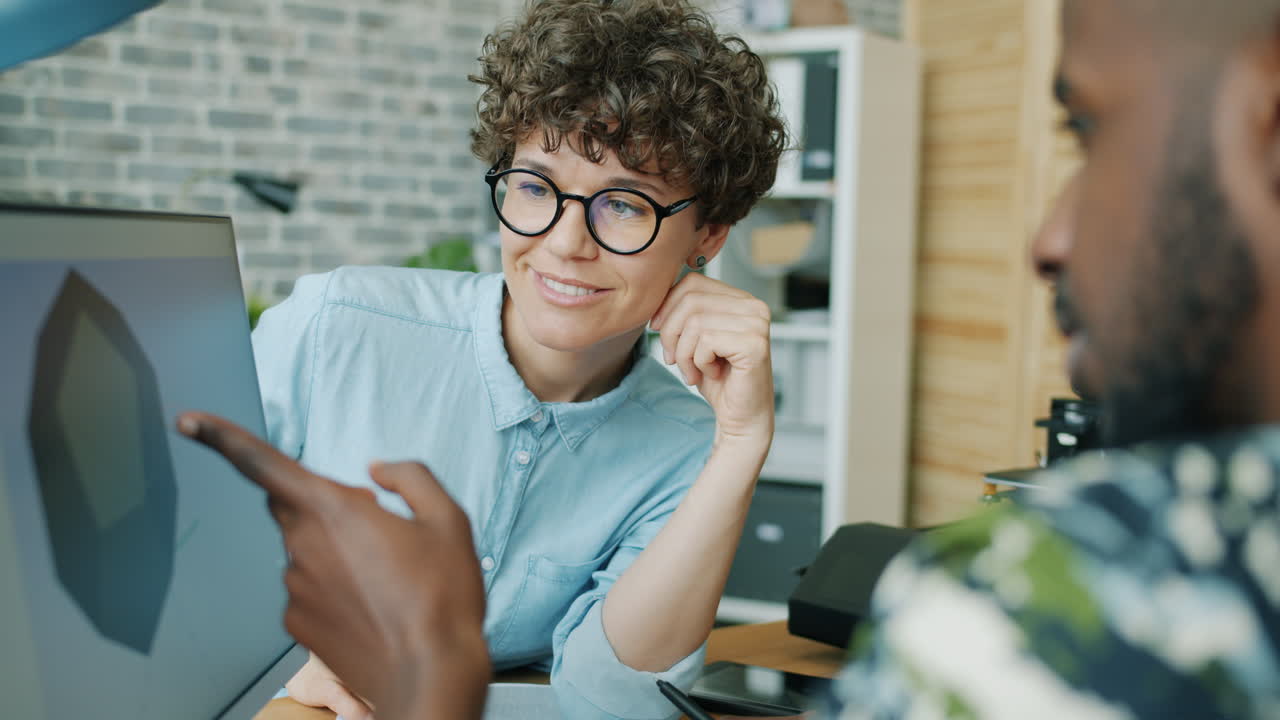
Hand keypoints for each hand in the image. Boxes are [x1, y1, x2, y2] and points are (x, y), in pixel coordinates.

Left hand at [176, 411, 489, 719]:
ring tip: (389, 580)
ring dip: (337, 552)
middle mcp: (302, 546)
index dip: (221, 436)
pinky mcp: (296, 623)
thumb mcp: (448, 520)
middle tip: (380, 532)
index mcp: (333, 510)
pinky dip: (335, 589)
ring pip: (306, 550)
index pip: (262, 463)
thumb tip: (379, 471)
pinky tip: (373, 606)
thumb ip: (410, 478)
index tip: (188, 421)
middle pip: (293, 505)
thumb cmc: (442, 597)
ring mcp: (294, 588)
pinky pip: (308, 589)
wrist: (429, 675)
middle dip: (325, 506)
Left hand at [650, 273, 774, 450]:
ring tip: (694, 371)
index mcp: (741, 299)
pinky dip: (698, 362)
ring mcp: (758, 324)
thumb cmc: (717, 379)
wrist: (740, 416)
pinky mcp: (755, 344)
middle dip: (671, 332)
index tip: (658, 329)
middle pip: (690, 300)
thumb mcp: (694, 338)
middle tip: (674, 359)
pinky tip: (711, 374)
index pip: (693, 282)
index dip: (667, 305)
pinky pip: (706, 342)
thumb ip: (684, 312)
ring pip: (696, 322)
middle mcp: (754, 307)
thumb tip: (656, 295)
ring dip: (685, 353)